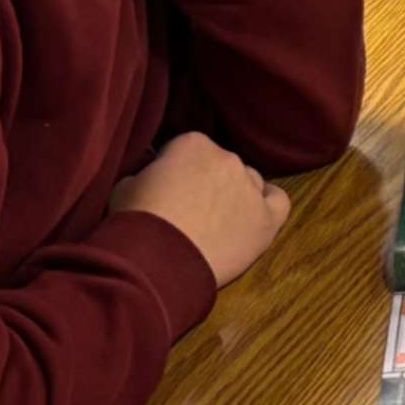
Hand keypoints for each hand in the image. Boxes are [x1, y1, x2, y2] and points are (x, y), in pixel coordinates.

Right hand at [110, 132, 291, 287]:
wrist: (156, 261)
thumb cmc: (136, 222)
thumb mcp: (126, 185)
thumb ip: (147, 174)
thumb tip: (152, 178)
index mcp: (194, 144)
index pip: (190, 149)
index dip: (178, 170)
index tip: (169, 189)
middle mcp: (228, 159)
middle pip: (222, 166)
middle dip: (208, 183)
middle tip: (190, 210)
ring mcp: (251, 188)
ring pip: (249, 183)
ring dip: (235, 196)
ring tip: (216, 222)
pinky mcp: (267, 219)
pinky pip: (279, 202)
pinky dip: (268, 205)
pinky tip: (255, 216)